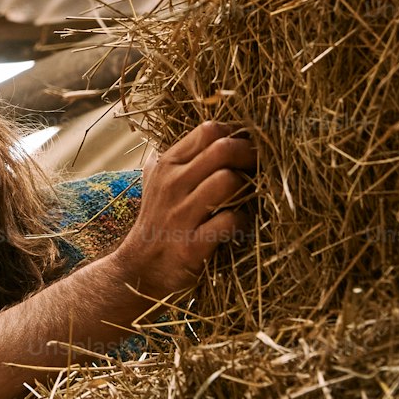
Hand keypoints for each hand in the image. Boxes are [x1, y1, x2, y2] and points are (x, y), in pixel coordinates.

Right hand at [112, 121, 255, 299]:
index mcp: (167, 164)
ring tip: (250, 197)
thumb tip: (205, 133)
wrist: (139, 269)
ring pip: (228, 180)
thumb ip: (176, 157)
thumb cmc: (156, 221)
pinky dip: (243, 221)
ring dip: (247, 188)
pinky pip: (230, 221)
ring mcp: (181, 214)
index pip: (208, 130)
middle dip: (249, 155)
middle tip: (260, 168)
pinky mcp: (192, 244)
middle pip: (222, 148)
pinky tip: (240, 225)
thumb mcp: (156, 181)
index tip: (247, 146)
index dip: (236, 134)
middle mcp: (172, 184)